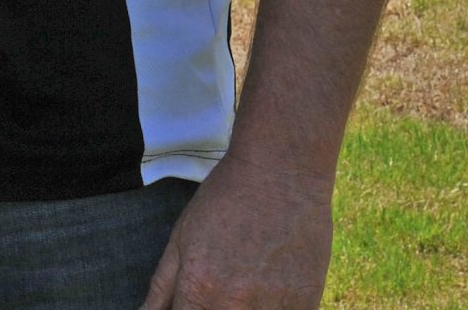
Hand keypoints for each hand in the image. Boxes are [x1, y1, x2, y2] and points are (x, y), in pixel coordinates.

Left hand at [138, 157, 334, 308]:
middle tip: (219, 292)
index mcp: (199, 290)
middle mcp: (235, 306)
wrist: (282, 171)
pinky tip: (268, 290)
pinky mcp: (305, 304)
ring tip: (243, 286)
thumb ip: (161, 288)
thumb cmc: (226, 199)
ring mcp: (273, 308)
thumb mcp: (182, 239)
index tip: (191, 305)